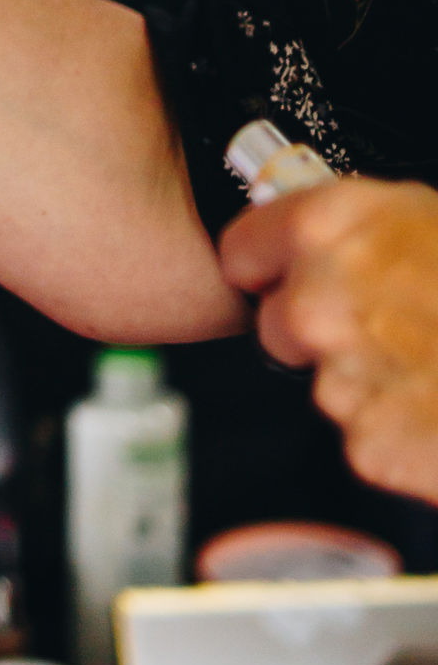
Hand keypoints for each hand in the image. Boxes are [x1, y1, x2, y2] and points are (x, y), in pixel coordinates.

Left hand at [219, 177, 437, 501]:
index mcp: (331, 225)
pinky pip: (366, 436)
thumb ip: (365, 231)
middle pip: (279, 324)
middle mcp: (318, 299)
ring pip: (328, 382)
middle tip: (397, 327)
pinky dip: (400, 430)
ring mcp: (339, 376)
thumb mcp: (431, 220)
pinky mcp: (368, 445)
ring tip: (436, 367)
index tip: (288, 273)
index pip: (245, 247)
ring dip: (370, 380)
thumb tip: (328, 242)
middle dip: (324, 330)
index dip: (273, 264)